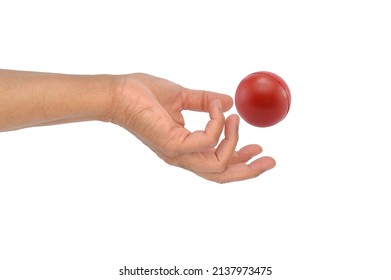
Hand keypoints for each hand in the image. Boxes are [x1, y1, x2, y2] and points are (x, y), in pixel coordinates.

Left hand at [110, 73, 275, 182]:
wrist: (119, 92)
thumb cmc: (144, 94)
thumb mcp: (182, 96)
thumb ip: (205, 101)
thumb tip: (228, 103)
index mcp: (185, 148)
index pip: (216, 163)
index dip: (239, 160)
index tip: (258, 148)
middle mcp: (182, 156)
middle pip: (221, 175)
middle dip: (248, 171)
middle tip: (270, 159)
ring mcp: (178, 153)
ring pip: (217, 164)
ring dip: (234, 141)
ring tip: (234, 119)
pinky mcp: (173, 145)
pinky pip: (207, 140)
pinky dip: (217, 123)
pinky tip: (216, 107)